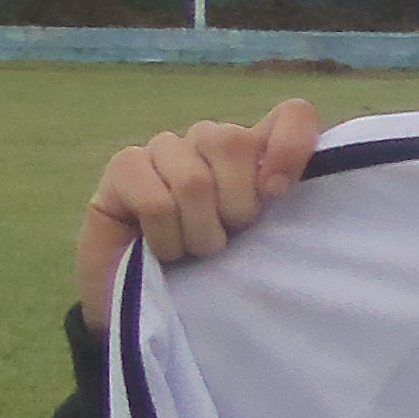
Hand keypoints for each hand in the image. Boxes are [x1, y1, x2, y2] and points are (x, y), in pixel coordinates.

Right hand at [75, 97, 323, 324]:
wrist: (144, 304)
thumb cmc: (210, 273)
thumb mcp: (261, 244)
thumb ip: (278, 206)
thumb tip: (280, 184)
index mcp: (255, 152)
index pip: (293, 114)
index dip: (292, 144)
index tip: (277, 193)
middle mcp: (210, 140)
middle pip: (234, 141)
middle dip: (235, 207)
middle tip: (226, 240)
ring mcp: (164, 148)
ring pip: (194, 180)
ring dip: (199, 234)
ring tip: (192, 251)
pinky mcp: (125, 166)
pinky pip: (156, 202)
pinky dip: (165, 239)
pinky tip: (160, 249)